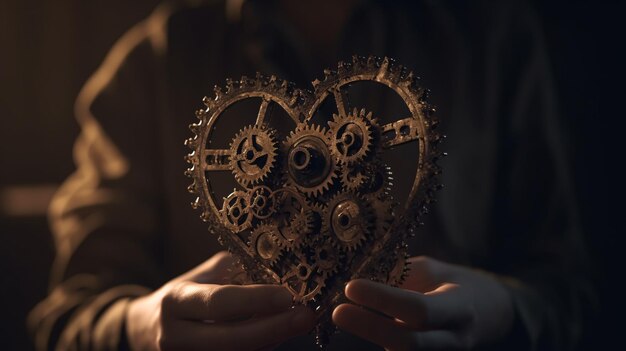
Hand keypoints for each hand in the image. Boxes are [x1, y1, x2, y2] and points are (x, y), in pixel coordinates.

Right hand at [126, 251, 314, 350]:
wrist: (145, 330)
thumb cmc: (183, 296)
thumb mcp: (201, 276)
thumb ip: (235, 272)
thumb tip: (279, 270)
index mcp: (176, 301)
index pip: (219, 302)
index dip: (256, 300)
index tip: (289, 296)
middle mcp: (176, 335)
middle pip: (231, 339)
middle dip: (273, 328)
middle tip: (306, 316)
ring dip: (272, 340)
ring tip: (298, 322)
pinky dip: (261, 348)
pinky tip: (277, 334)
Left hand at [332, 256, 514, 349]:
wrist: (487, 312)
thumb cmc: (452, 284)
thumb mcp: (431, 271)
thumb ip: (400, 276)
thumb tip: (356, 278)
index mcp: (460, 307)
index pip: (420, 309)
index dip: (383, 299)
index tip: (351, 286)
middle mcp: (454, 339)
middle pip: (408, 342)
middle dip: (369, 327)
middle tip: (336, 311)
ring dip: (369, 335)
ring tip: (342, 315)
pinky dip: (378, 341)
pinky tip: (359, 324)